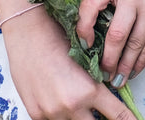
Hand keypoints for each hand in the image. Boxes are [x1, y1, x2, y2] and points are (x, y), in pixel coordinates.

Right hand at [0, 0, 136, 119]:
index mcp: (89, 90)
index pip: (117, 115)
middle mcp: (72, 106)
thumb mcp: (86, 59)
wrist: (28, 32)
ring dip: (80, 116)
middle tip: (102, 110)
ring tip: (76, 98)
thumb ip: (96, 82)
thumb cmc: (58, 37)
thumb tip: (108, 93)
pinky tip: (58, 99)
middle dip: (101, 118)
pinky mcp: (37, 114)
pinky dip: (61, 114)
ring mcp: (52, 113)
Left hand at [76, 0, 144, 85]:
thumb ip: (112, 6)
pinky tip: (133, 71)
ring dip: (124, 67)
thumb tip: (93, 42)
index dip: (83, 27)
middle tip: (103, 73)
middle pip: (116, 34)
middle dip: (108, 59)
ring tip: (117, 79)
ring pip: (133, 45)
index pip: (91, 4)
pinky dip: (139, 64)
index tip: (85, 45)